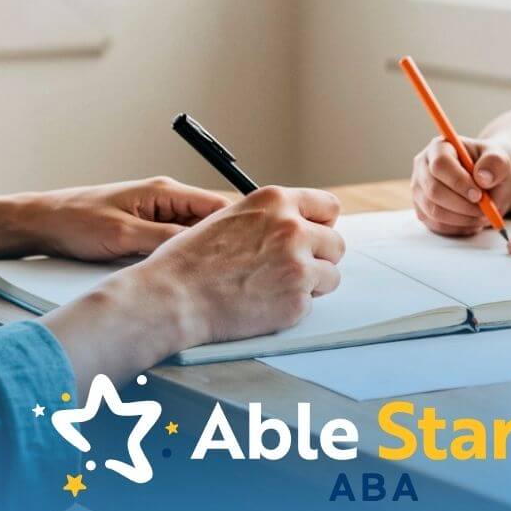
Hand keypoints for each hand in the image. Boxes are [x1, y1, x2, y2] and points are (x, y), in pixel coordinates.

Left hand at [25, 177, 230, 261]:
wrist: (42, 222)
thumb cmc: (75, 222)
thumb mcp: (123, 236)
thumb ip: (164, 240)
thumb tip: (200, 249)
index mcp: (164, 191)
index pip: (219, 203)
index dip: (243, 223)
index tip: (259, 243)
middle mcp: (166, 198)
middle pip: (213, 217)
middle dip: (231, 238)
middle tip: (247, 264)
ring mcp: (157, 212)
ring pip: (198, 230)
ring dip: (210, 248)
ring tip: (225, 272)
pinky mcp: (148, 226)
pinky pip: (180, 238)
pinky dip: (190, 252)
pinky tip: (195, 271)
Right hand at [135, 185, 344, 346]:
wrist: (174, 296)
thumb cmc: (189, 259)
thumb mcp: (229, 217)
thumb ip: (266, 218)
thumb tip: (290, 223)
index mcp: (275, 201)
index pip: (328, 206)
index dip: (322, 224)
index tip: (316, 235)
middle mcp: (292, 228)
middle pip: (336, 243)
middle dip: (319, 257)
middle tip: (293, 269)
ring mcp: (298, 265)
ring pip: (331, 275)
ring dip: (311, 284)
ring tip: (275, 288)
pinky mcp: (297, 301)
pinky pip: (311, 304)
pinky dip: (292, 308)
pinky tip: (263, 305)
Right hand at [411, 135, 510, 236]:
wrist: (487, 182)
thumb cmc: (490, 168)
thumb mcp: (500, 160)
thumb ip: (495, 164)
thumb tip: (482, 179)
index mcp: (439, 147)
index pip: (440, 164)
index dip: (459, 182)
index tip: (479, 195)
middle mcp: (423, 167)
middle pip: (434, 190)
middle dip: (462, 205)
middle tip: (484, 210)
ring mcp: (419, 190)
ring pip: (434, 211)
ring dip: (462, 218)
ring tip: (482, 215)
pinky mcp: (422, 210)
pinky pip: (437, 225)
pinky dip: (458, 227)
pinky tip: (472, 220)